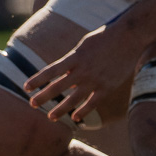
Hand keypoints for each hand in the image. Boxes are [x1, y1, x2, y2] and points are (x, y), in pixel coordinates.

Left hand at [24, 20, 144, 124]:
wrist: (129, 37)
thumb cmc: (106, 37)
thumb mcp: (84, 45)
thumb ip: (73, 59)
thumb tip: (63, 71)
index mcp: (75, 57)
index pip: (50, 71)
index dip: (37, 80)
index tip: (26, 87)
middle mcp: (82, 70)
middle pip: (58, 87)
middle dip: (43, 97)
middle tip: (32, 105)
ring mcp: (95, 80)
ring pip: (73, 99)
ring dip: (60, 109)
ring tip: (50, 117)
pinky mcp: (107, 87)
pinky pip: (92, 103)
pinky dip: (83, 111)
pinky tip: (75, 118)